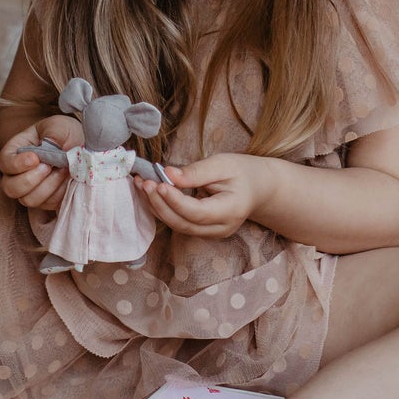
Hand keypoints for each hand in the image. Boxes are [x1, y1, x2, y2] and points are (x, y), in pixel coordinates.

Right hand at [0, 114, 82, 210]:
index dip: (18, 165)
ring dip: (48, 187)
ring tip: (63, 170)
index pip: (6, 163)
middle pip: (11, 188)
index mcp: (15, 152)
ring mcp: (31, 190)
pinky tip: (69, 179)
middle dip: (31, 180)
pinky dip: (60, 193)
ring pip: (29, 200)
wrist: (82, 147)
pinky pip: (48, 204)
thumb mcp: (59, 126)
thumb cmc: (65, 134)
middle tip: (49, 166)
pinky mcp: (47, 201)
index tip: (36, 159)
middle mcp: (18, 174)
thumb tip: (48, 148)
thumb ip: (52, 133)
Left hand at [141, 153, 269, 239]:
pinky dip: (161, 208)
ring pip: (177, 225)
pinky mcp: (201, 231)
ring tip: (141, 184)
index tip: (158, 183)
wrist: (257, 188)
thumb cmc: (242, 173)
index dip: (175, 200)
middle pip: (183, 223)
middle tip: (144, 182)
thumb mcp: (223, 164)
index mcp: (231, 211)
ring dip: (156, 206)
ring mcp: (211, 233)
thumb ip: (196, 172)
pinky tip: (149, 193)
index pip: (197, 212)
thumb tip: (168, 174)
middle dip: (160, 204)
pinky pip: (177, 223)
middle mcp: (220, 228)